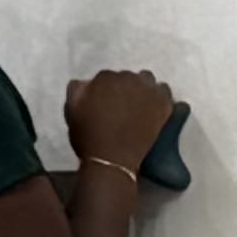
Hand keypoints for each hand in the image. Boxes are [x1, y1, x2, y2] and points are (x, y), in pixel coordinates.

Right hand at [66, 67, 181, 175]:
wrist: (112, 159)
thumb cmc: (89, 137)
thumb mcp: (72, 111)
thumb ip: (77, 90)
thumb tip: (85, 82)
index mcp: (104, 78)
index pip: (105, 77)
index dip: (103, 90)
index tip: (102, 103)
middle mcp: (129, 78)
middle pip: (127, 77)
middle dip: (123, 88)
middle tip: (119, 106)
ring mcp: (149, 90)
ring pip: (146, 80)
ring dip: (141, 88)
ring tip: (138, 104)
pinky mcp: (164, 103)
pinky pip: (164, 91)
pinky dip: (158, 96)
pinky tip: (153, 107)